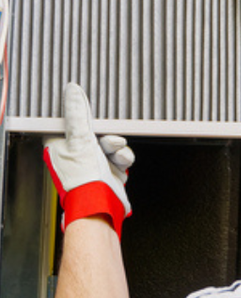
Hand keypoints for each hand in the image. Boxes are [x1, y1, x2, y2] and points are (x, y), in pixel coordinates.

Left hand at [43, 83, 133, 238]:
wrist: (101, 206)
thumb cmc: (83, 180)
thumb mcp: (80, 140)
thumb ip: (78, 114)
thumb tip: (73, 91)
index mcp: (60, 147)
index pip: (70, 123)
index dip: (81, 117)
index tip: (90, 113)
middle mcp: (75, 155)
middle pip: (95, 132)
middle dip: (106, 135)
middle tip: (107, 139)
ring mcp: (93, 164)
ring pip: (110, 143)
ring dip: (116, 147)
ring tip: (115, 153)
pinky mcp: (109, 170)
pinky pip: (120, 155)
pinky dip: (123, 158)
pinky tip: (121, 163)